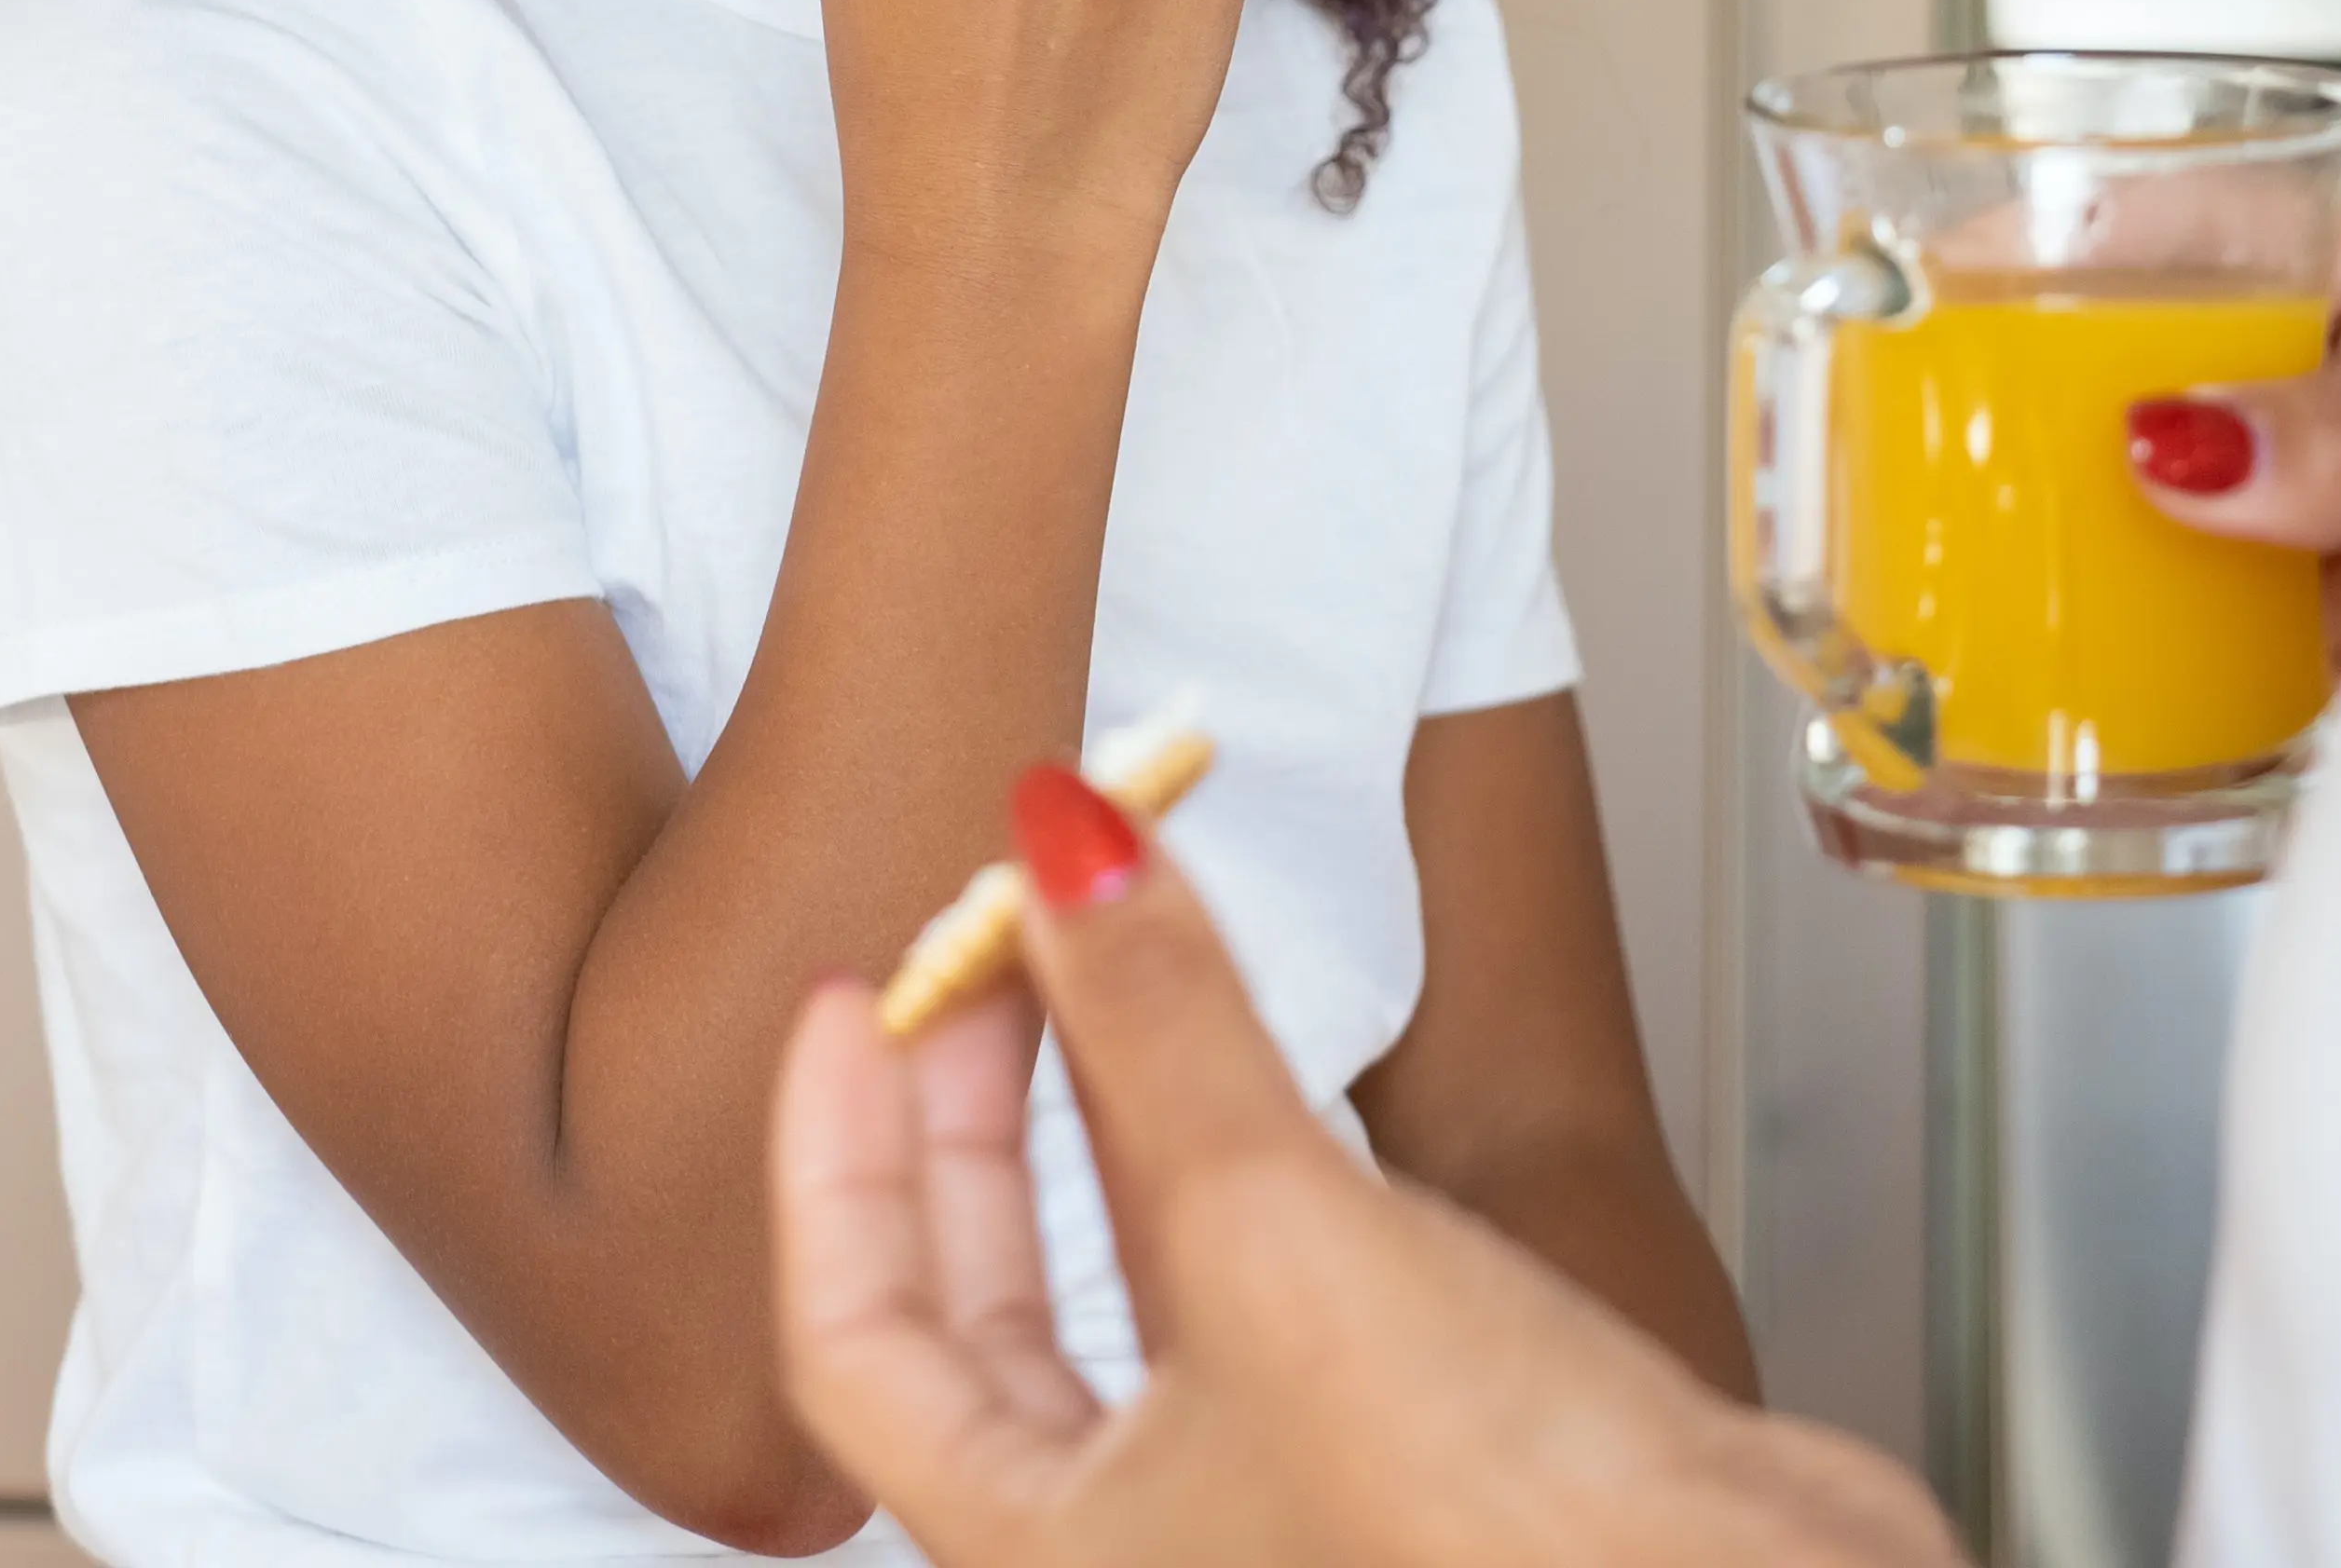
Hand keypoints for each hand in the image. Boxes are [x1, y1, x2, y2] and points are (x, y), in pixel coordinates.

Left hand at [770, 834, 1953, 1567]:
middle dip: (970, 1117)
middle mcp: (1143, 1545)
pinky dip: (1236, 1150)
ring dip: (1109, 1110)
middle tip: (987, 952)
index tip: (859, 1000)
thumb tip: (1065, 844)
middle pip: (979, 1309)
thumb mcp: (1277, 1240)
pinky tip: (1252, 1051)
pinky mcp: (1396, 1447)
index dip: (833, 1162)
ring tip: (1106, 950)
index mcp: (1046, 1556)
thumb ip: (1163, 1029)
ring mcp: (1272, 1501)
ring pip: (1128, 1285)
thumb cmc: (1507, 1544)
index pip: (854, 1343)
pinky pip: (1259, 1278)